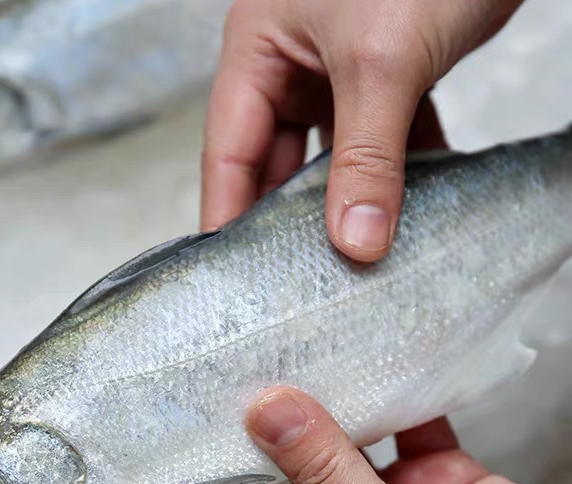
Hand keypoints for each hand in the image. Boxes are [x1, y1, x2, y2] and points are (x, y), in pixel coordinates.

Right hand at [200, 0, 523, 259]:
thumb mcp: (381, 63)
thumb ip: (368, 159)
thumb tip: (356, 240)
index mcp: (259, 50)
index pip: (229, 151)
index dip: (229, 215)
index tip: (236, 276)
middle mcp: (291, 64)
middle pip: (276, 161)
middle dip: (290, 217)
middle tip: (298, 276)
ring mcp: (339, 71)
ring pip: (331, 156)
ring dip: (348, 199)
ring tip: (353, 254)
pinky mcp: (387, 73)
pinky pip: (382, 139)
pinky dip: (397, 171)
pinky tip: (412, 208)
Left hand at [211, 387, 571, 483]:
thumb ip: (327, 477)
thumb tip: (267, 413)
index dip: (214, 468)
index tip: (199, 411)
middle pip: (280, 474)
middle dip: (265, 426)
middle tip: (244, 363)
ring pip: (336, 446)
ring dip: (325, 405)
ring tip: (295, 348)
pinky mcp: (429, 481)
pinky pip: (397, 430)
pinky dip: (390, 399)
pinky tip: (373, 359)